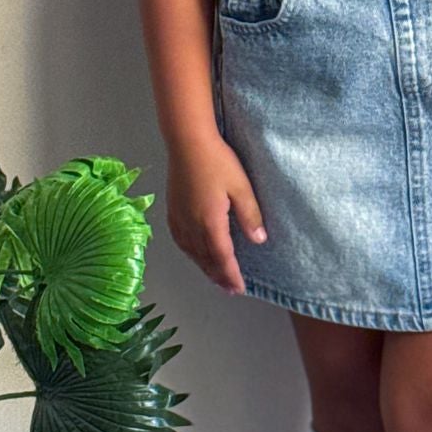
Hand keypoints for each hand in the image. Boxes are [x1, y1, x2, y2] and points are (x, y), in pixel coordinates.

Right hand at [166, 133, 267, 293]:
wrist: (187, 142)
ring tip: (215, 277)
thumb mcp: (241, 187)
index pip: (223, 257)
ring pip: (192, 252)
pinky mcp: (172, 210)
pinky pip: (181, 241)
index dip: (232, 275)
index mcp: (210, 222)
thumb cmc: (217, 161)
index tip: (240, 289)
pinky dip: (190, 253)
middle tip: (230, 289)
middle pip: (206, 259)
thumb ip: (250, 216)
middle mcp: (191, 225)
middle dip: (219, 276)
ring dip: (204, 267)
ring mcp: (179, 218)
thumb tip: (259, 241)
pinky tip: (195, 253)